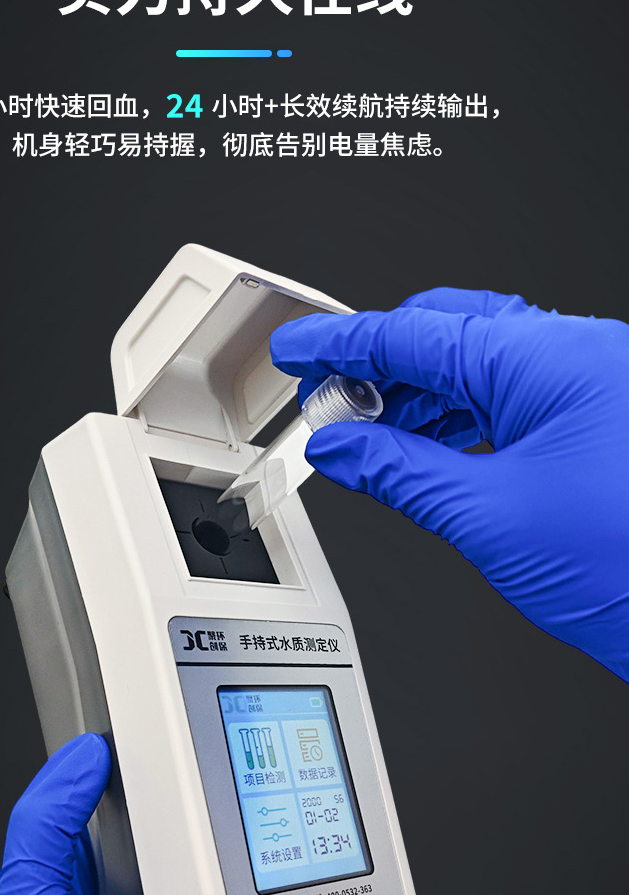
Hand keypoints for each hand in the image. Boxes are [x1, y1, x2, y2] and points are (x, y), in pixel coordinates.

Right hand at [272, 289, 628, 681]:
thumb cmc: (626, 564)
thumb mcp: (486, 517)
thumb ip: (399, 472)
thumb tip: (342, 447)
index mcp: (547, 356)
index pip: (415, 330)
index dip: (344, 342)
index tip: (298, 350)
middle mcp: (577, 354)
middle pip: (449, 333)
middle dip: (380, 365)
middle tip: (326, 400)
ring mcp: (594, 385)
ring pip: (483, 365)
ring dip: (420, 395)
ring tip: (367, 434)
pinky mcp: (602, 421)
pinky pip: (517, 396)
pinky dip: (463, 417)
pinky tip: (425, 448)